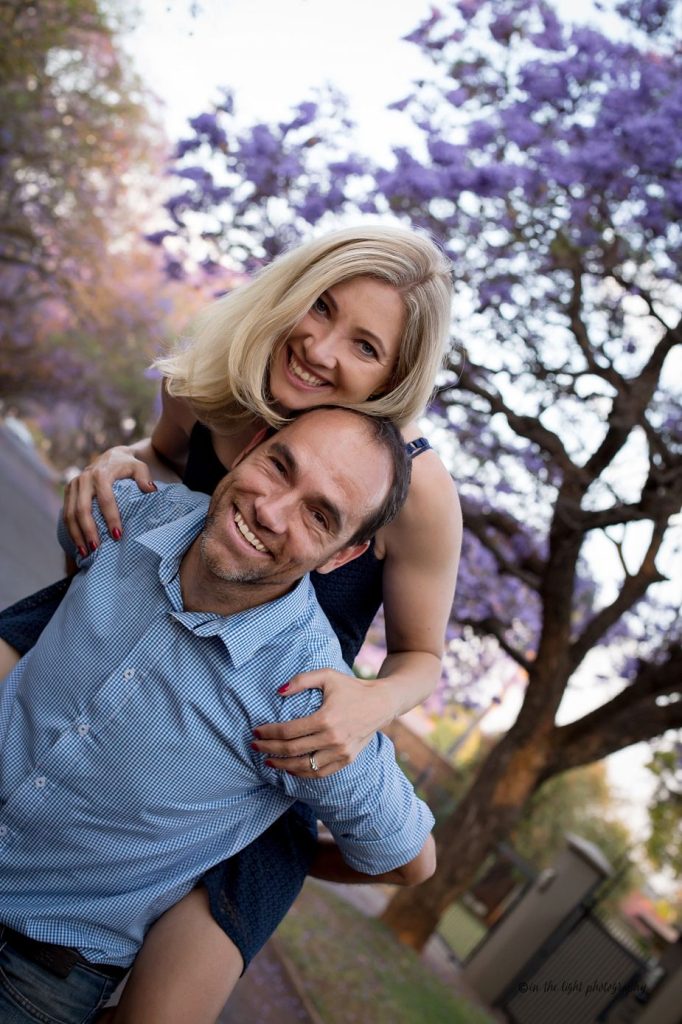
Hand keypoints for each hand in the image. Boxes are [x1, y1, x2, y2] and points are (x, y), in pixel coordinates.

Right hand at [63, 446, 156, 554]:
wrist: (111, 456)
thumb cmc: (128, 466)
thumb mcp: (139, 467)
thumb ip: (144, 477)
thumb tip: (150, 490)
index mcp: (101, 474)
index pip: (105, 500)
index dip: (111, 518)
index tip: (117, 535)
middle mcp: (84, 479)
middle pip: (82, 509)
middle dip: (88, 530)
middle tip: (96, 549)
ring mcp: (73, 485)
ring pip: (69, 514)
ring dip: (76, 535)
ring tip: (85, 553)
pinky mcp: (68, 491)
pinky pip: (65, 513)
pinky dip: (71, 530)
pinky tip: (78, 544)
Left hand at [252, 669, 397, 776]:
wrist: (381, 703)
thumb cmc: (351, 687)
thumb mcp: (327, 676)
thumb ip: (302, 680)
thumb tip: (278, 691)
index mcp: (326, 718)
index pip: (288, 731)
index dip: (269, 733)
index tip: (256, 731)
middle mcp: (333, 739)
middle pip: (292, 750)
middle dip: (269, 749)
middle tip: (255, 746)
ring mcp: (341, 752)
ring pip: (304, 767)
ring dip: (282, 766)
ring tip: (268, 760)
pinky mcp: (347, 760)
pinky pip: (320, 773)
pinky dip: (302, 774)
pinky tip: (290, 769)